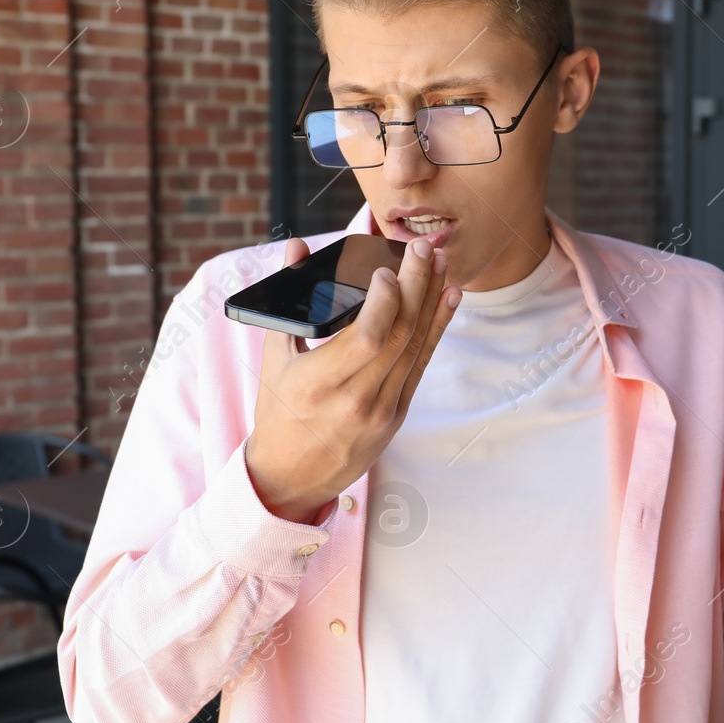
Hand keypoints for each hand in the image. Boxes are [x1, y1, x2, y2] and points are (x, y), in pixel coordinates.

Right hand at [244, 236, 460, 523]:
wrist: (291, 476)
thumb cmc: (279, 412)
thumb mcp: (275, 357)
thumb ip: (289, 298)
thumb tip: (297, 247)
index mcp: (316, 384)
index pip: (367, 336)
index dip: (384, 299)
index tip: (386, 269)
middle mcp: (353, 400)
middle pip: (399, 334)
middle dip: (416, 285)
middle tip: (423, 248)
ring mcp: (380, 411)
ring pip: (415, 347)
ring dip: (432, 301)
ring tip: (440, 263)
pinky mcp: (397, 416)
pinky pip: (421, 365)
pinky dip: (437, 329)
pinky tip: (448, 299)